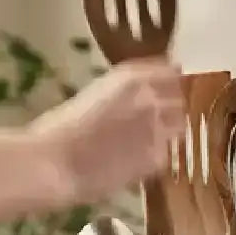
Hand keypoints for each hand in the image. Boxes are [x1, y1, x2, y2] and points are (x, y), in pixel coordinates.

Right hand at [29, 59, 184, 205]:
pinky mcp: (156, 158)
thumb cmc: (58, 128)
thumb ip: (120, 94)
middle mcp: (150, 97)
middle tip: (154, 121)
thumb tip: (134, 101)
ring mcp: (157, 128)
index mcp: (131, 77)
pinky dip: (155, 157)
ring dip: (168, 131)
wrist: (56, 162)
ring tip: (147, 142)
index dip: (168, 82)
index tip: (164, 89)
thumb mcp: (92, 95)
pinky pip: (166, 154)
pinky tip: (136, 162)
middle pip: (178, 98)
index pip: (169, 72)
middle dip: (170, 107)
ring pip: (179, 126)